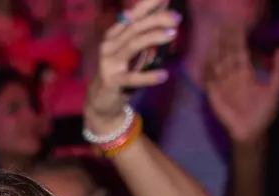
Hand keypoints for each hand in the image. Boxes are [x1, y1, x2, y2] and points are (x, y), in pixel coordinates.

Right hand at [84, 0, 179, 135]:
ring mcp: (109, 63)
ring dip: (153, 37)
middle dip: (156, 19)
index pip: (132, 15)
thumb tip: (166, 20)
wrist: (101, 102)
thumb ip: (143, 37)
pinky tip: (163, 75)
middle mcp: (109, 45)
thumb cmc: (120, 73)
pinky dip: (148, 77)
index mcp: (114, 35)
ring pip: (133, 45)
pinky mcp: (112, 81)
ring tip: (172, 35)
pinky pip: (132, 78)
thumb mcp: (130, 53)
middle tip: (176, 18)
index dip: (147, 5)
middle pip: (134, 27)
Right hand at [204, 22, 278, 142]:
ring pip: (218, 62)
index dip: (239, 38)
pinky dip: (208, 69)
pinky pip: (209, 79)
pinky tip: (208, 57)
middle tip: (225, 22)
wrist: (252, 132)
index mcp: (246, 73)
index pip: (241, 50)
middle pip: (228, 53)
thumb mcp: (275, 88)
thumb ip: (278, 69)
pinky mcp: (214, 95)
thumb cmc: (264, 113)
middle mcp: (233, 75)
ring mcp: (222, 84)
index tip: (239, 23)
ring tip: (216, 34)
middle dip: (226, 38)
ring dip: (217, 48)